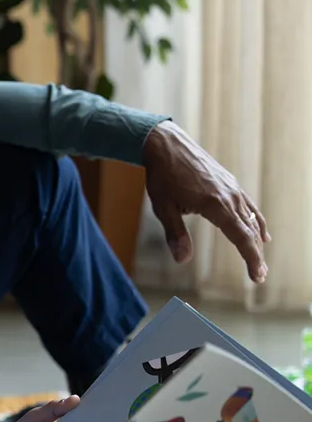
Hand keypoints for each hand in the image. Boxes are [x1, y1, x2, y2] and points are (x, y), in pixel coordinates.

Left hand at [143, 121, 269, 281]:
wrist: (167, 145)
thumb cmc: (162, 176)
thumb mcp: (163, 207)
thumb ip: (175, 234)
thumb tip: (182, 260)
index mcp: (215, 204)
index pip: (241, 238)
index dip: (251, 259)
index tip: (257, 277)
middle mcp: (229, 196)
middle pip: (249, 231)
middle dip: (255, 254)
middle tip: (259, 275)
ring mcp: (232, 188)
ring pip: (251, 218)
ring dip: (256, 239)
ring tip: (259, 258)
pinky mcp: (230, 182)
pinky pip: (248, 205)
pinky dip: (255, 221)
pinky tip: (259, 231)